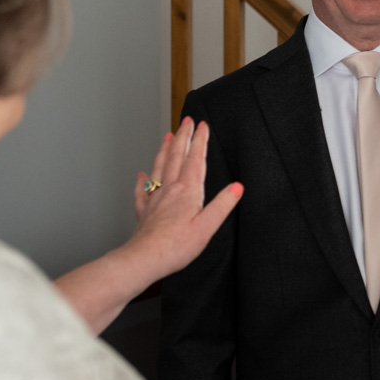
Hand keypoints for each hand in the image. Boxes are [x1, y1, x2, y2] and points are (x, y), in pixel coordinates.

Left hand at [129, 117, 243, 281]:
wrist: (145, 258)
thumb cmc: (176, 247)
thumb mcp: (207, 227)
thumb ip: (222, 205)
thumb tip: (237, 187)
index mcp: (187, 192)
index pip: (196, 160)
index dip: (200, 140)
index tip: (203, 125)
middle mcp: (170, 190)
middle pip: (177, 157)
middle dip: (183, 137)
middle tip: (186, 121)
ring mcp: (155, 199)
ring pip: (160, 167)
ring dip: (165, 150)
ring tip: (168, 136)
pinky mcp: (145, 211)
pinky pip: (142, 190)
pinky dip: (142, 180)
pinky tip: (141, 174)